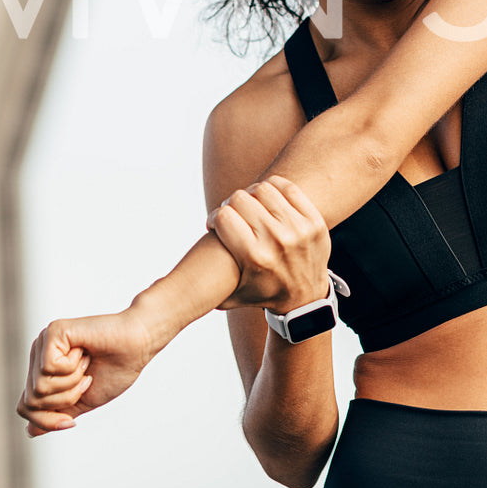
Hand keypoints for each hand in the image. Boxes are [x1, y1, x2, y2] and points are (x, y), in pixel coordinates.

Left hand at [17, 306, 157, 436]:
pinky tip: (84, 353)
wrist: (138, 346)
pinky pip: (49, 368)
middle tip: (86, 379)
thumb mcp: (82, 401)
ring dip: (71, 383)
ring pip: (39, 386)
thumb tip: (29, 432)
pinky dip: (72, 368)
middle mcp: (39, 355)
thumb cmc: (115, 370)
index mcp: (43, 371)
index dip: (46, 421)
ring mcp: (44, 342)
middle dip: (64, 400)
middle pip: (30, 401)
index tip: (71, 422)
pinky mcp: (53, 332)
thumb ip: (57, 413)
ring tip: (86, 365)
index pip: (25, 407)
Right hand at [207, 175, 330, 312]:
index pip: (224, 217)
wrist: (306, 299)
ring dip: (251, 194)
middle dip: (231, 204)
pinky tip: (267, 199)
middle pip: (241, 199)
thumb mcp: (231, 296)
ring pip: (263, 189)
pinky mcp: (314, 221)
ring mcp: (298, 229)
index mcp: (255, 258)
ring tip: (250, 205)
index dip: (215, 217)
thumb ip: (202, 290)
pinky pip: (288, 188)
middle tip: (233, 213)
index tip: (215, 222)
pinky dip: (273, 188)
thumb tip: (172, 288)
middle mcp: (277, 241)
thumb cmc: (262, 294)